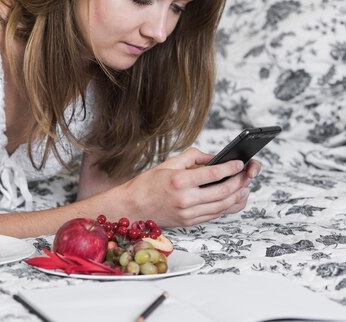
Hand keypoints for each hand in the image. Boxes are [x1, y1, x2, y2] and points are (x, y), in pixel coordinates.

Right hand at [119, 148, 260, 226]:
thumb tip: (214, 158)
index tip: (239, 163)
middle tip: (246, 175)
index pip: (213, 174)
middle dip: (238, 182)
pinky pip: (214, 215)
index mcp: (179, 181)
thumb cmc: (148, 183)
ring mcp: (187, 214)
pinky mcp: (189, 222)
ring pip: (222, 206)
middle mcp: (185, 199)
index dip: (230, 168)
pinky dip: (225, 207)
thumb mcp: (168, 164)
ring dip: (236, 196)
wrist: (132, 207)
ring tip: (243, 187)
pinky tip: (230, 199)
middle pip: (222, 192)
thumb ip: (193, 157)